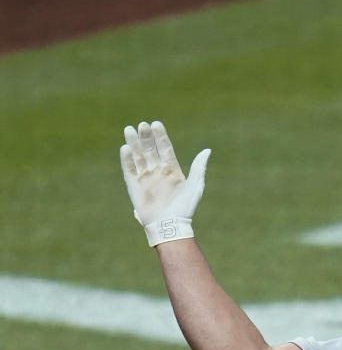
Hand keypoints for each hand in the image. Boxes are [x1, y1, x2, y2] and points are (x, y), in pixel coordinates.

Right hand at [120, 120, 210, 246]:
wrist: (169, 226)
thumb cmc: (184, 208)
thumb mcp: (195, 186)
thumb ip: (198, 167)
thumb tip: (207, 150)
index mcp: (172, 170)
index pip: (165, 148)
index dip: (160, 136)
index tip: (156, 124)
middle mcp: (158, 171)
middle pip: (150, 149)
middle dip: (146, 137)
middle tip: (143, 125)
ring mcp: (145, 178)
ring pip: (138, 156)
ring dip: (134, 143)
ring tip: (130, 129)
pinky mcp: (134, 186)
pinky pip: (128, 169)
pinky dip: (126, 158)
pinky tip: (126, 147)